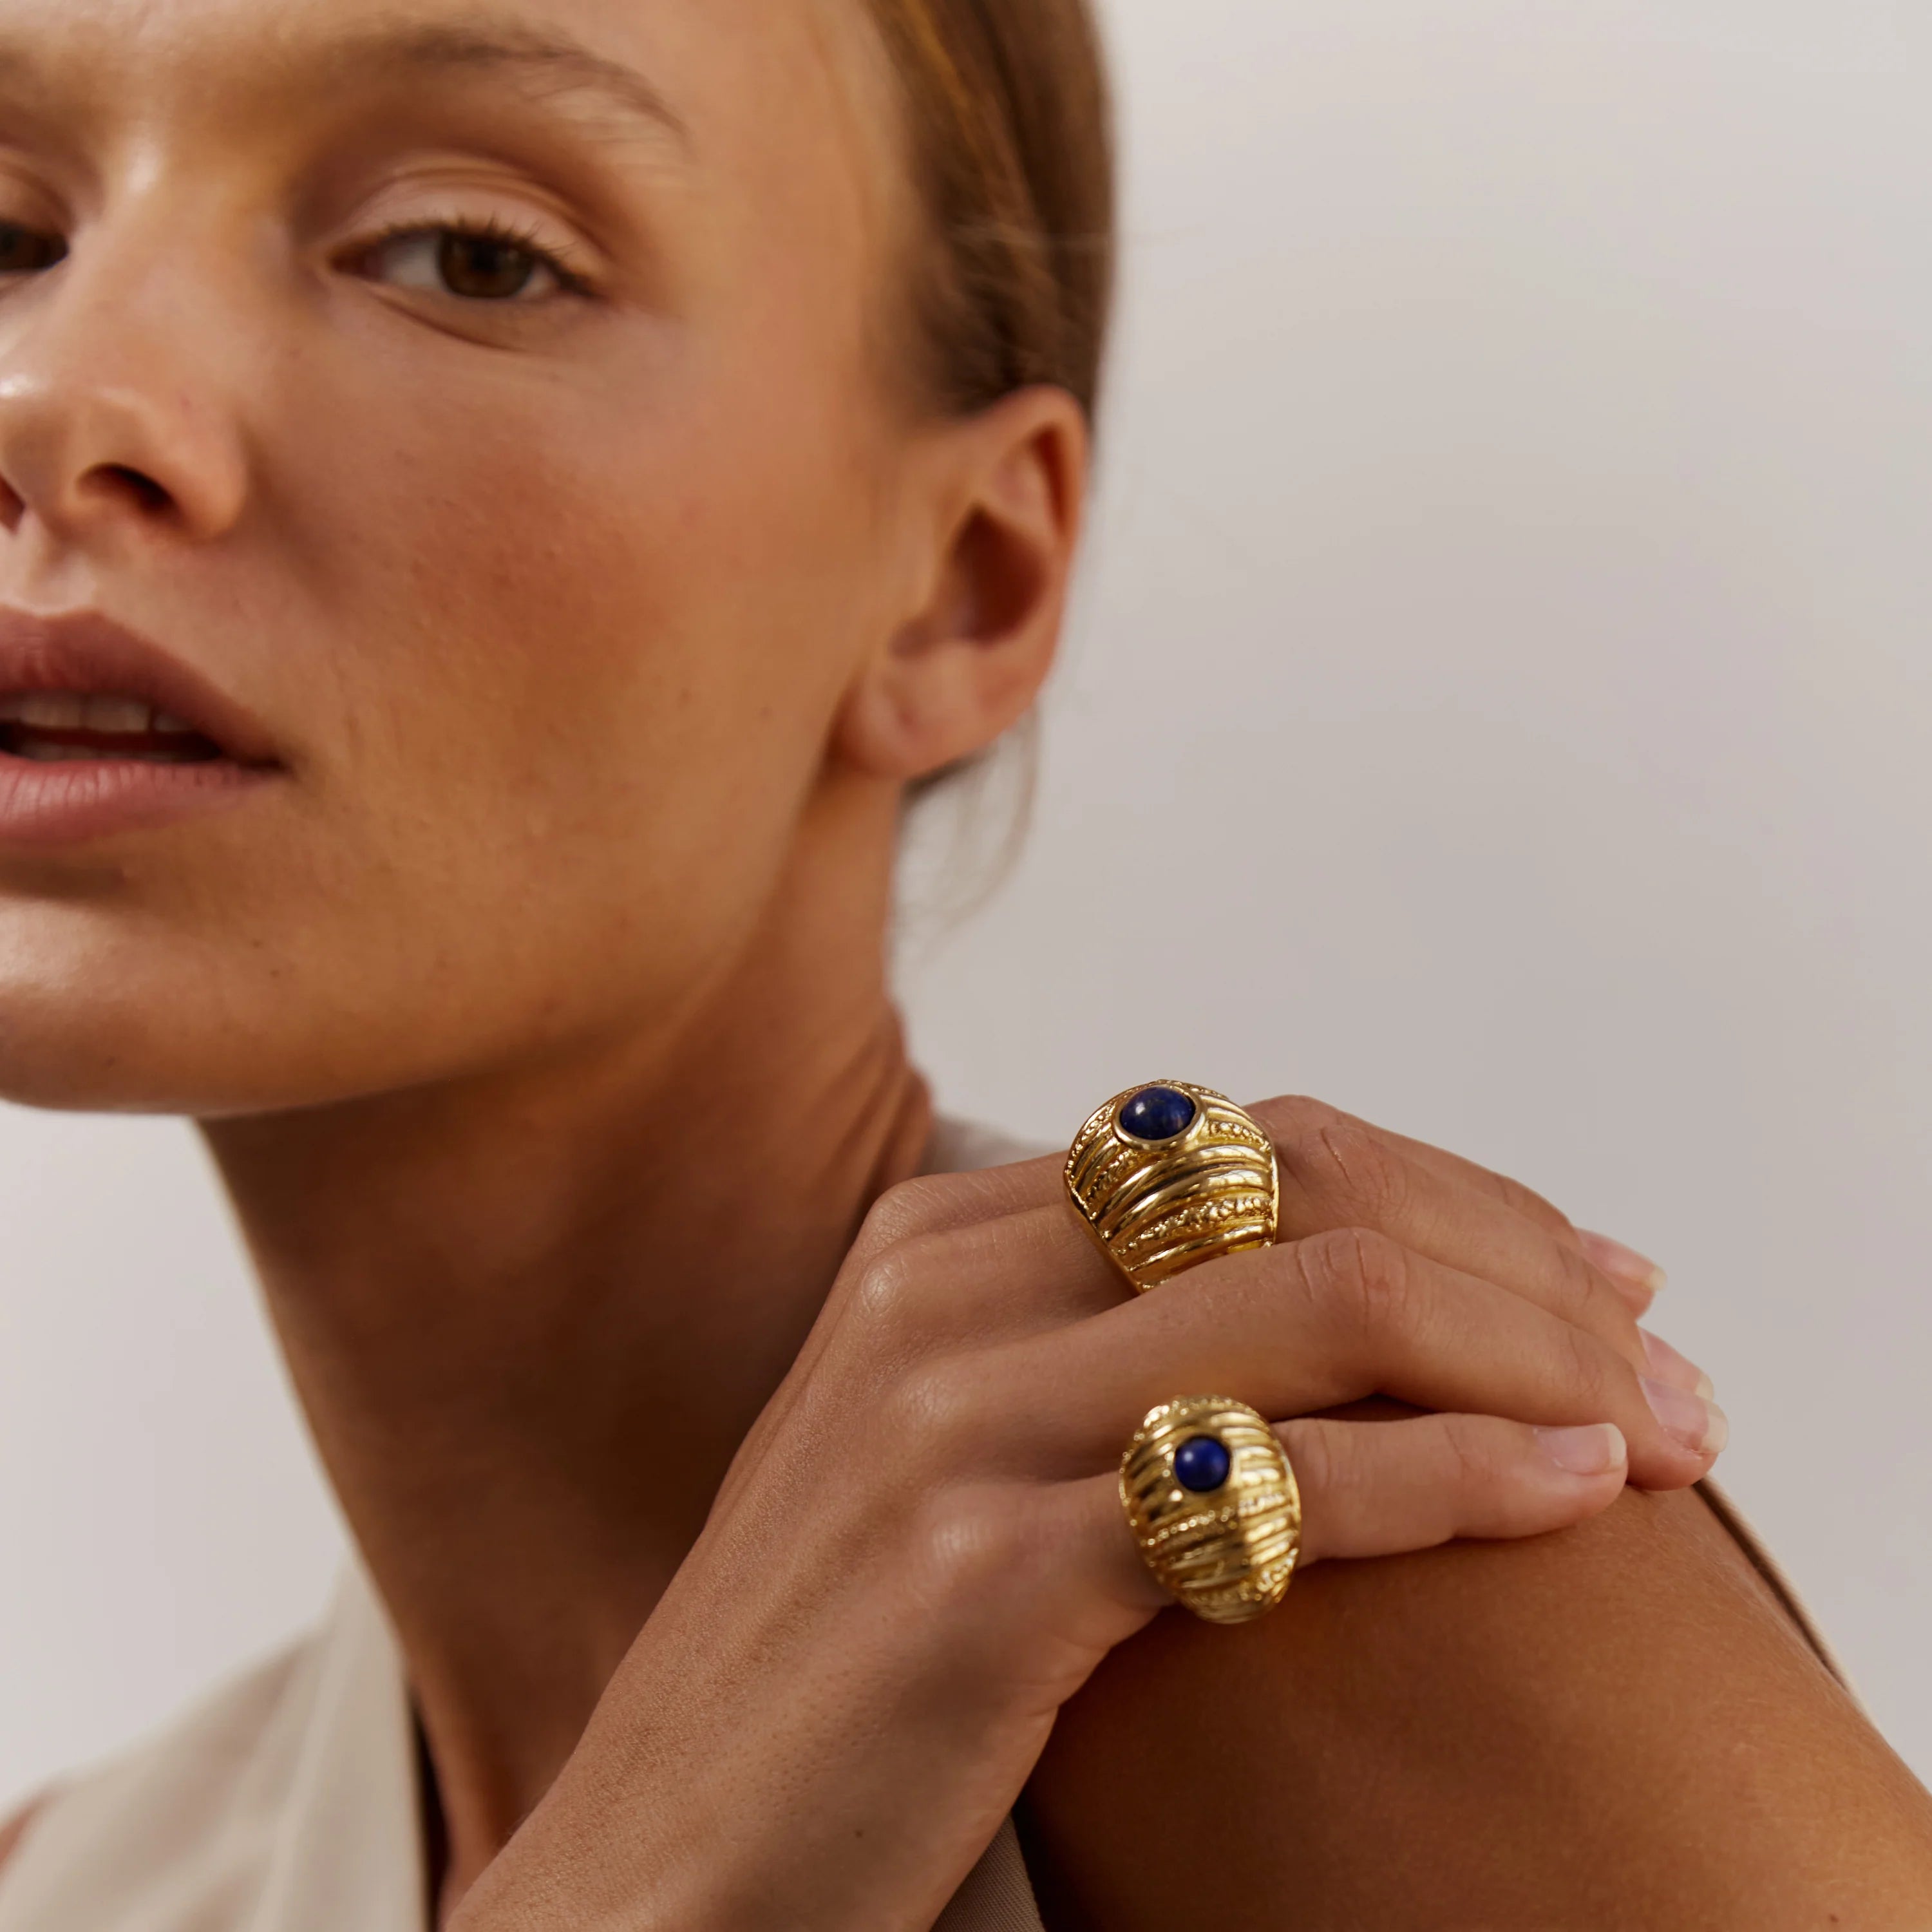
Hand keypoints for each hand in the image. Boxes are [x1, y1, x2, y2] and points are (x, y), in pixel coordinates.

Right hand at [451, 1096, 1720, 1931]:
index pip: (1246, 1139)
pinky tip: (1563, 1495)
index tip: (1588, 1276)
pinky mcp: (979, 1571)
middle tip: (1658, 1355)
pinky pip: (1276, 1481)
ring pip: (1316, 1304)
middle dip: (1516, 1260)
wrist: (657, 1864)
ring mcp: (949, 1419)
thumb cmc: (842, 1672)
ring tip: (1657, 1431)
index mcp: (929, 1241)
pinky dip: (1455, 1477)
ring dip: (1528, 1355)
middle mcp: (935, 1292)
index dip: (1448, 1190)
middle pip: (1300, 1190)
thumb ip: (1093, 1347)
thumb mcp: (952, 1453)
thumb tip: (1333, 1312)